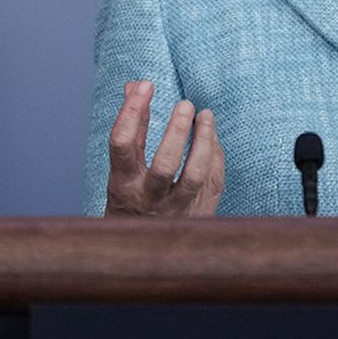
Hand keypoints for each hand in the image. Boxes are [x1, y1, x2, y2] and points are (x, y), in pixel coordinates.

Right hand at [104, 80, 224, 216]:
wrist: (139, 253)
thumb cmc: (130, 201)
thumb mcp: (122, 169)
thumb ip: (132, 127)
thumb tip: (134, 85)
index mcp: (122, 184)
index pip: (122, 143)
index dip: (132, 111)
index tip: (145, 86)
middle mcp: (148, 199)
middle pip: (164, 164)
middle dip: (176, 131)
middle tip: (186, 104)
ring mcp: (176, 210)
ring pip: (195, 176)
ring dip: (204, 142)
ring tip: (206, 115)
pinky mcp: (199, 215)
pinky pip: (213, 181)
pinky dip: (215, 155)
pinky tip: (212, 137)